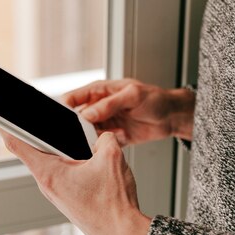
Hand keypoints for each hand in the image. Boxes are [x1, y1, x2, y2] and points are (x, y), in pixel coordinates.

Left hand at [0, 129, 151, 234]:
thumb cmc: (112, 206)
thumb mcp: (112, 158)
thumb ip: (104, 137)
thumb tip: (101, 135)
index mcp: (49, 173)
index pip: (17, 144)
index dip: (5, 126)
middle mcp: (47, 185)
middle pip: (32, 151)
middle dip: (37, 132)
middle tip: (39, 117)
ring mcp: (56, 193)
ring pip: (49, 162)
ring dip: (56, 148)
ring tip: (69, 137)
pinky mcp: (66, 198)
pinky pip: (60, 173)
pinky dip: (67, 162)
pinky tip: (82, 159)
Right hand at [62, 79, 194, 144]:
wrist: (171, 116)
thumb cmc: (154, 98)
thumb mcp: (132, 96)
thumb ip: (109, 104)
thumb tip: (88, 113)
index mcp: (98, 91)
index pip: (72, 98)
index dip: (64, 109)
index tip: (64, 121)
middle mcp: (98, 107)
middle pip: (76, 119)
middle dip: (79, 128)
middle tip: (89, 133)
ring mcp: (105, 122)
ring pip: (88, 134)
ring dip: (96, 137)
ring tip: (115, 132)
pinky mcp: (112, 136)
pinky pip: (102, 143)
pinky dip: (110, 143)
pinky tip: (124, 135)